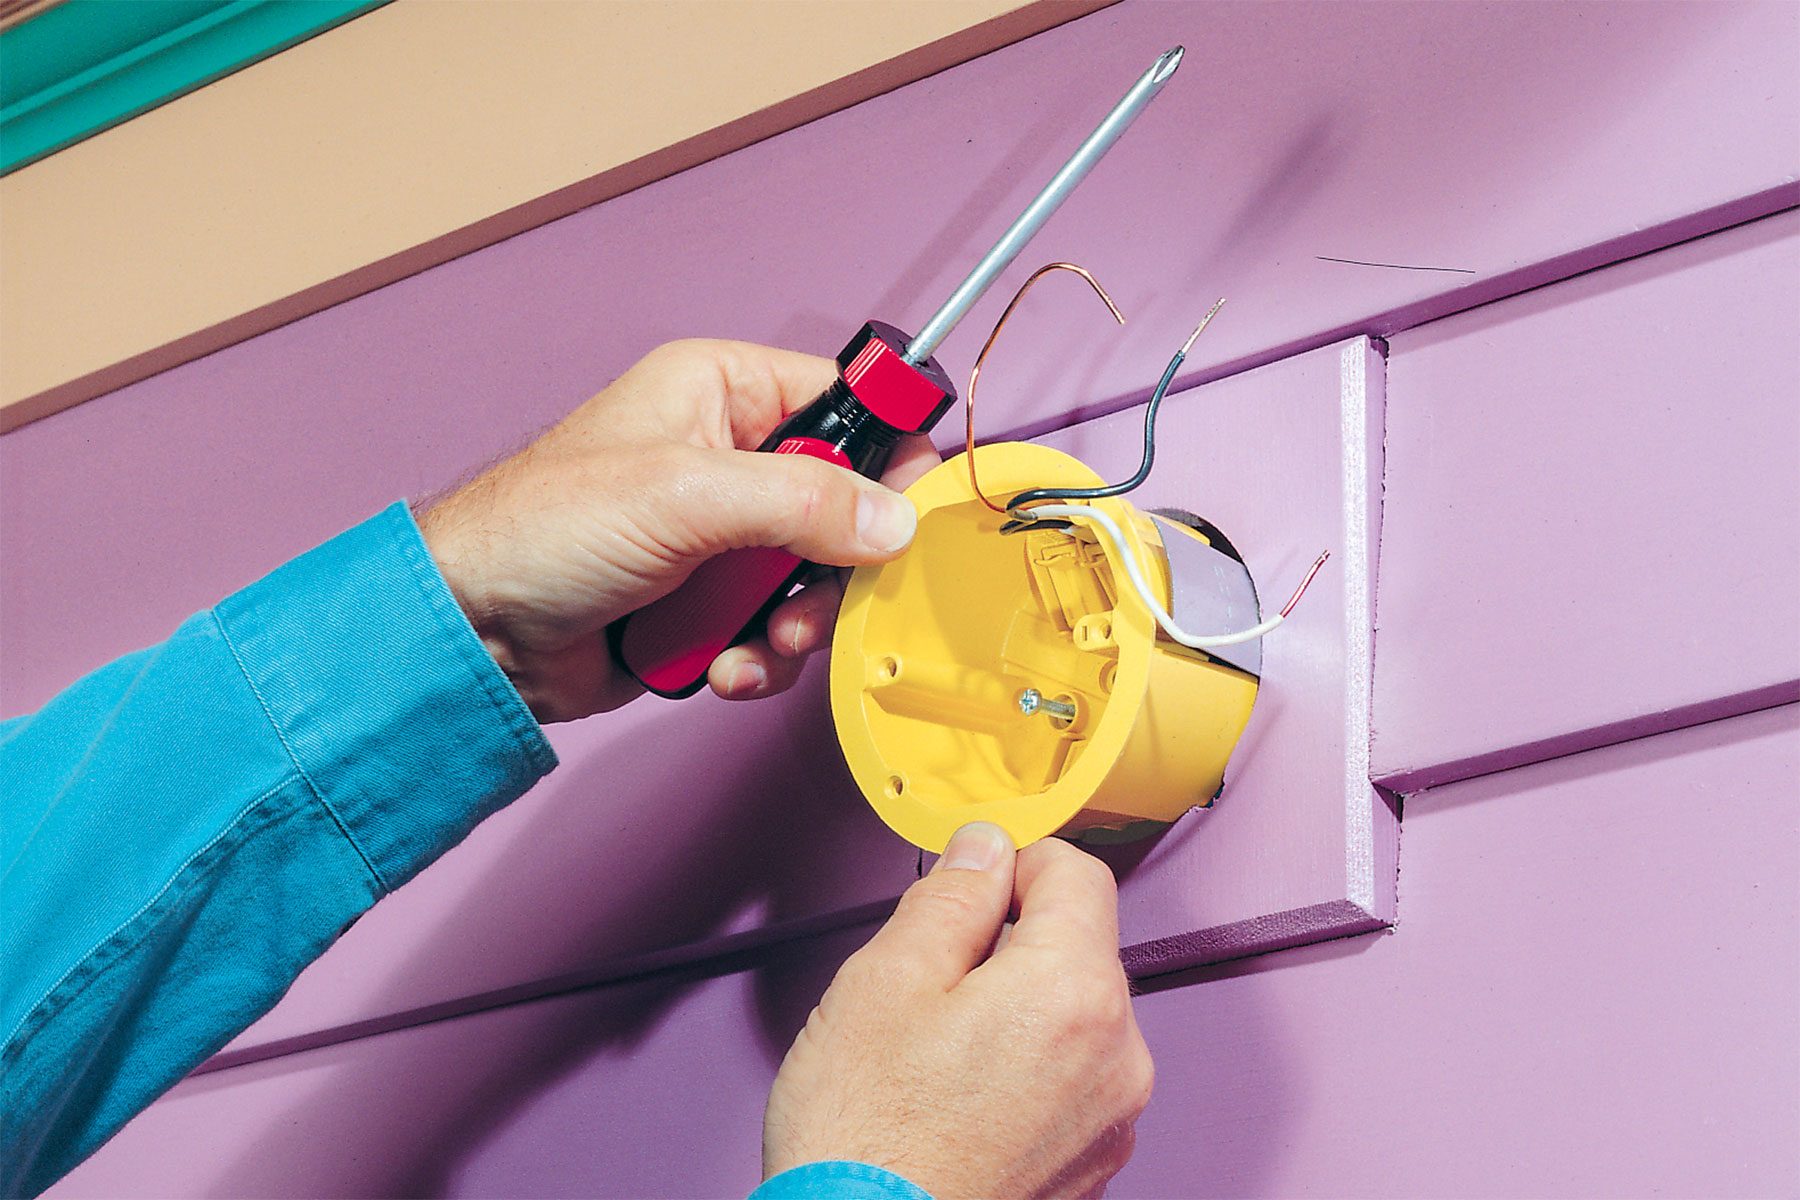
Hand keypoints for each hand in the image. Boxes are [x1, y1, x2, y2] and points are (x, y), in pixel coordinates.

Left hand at [418, 340, 937, 720]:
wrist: (472, 633)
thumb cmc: (542, 530)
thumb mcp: (684, 498)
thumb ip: (802, 504)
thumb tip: (895, 523)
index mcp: (723, 391)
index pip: (848, 404)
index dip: (887, 455)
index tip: (902, 514)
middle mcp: (730, 458)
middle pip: (846, 507)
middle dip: (833, 569)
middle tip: (808, 601)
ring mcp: (722, 538)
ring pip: (818, 581)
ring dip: (795, 625)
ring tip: (754, 644)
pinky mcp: (710, 604)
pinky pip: (777, 632)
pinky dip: (759, 659)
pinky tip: (717, 669)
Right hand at [763, 825, 1153, 1198]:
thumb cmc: (866, 1143)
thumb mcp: (885, 981)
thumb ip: (950, 898)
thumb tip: (984, 851)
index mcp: (1073, 992)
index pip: (1077, 873)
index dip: (1014, 862)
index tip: (968, 882)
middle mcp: (1118, 1056)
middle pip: (1078, 947)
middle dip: (1009, 943)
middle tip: (927, 984)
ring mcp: (1111, 1118)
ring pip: (1072, 1015)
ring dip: (1017, 1010)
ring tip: (935, 1055)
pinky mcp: (1093, 1164)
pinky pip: (1071, 1080)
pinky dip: (1025, 1070)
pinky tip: (958, 1100)